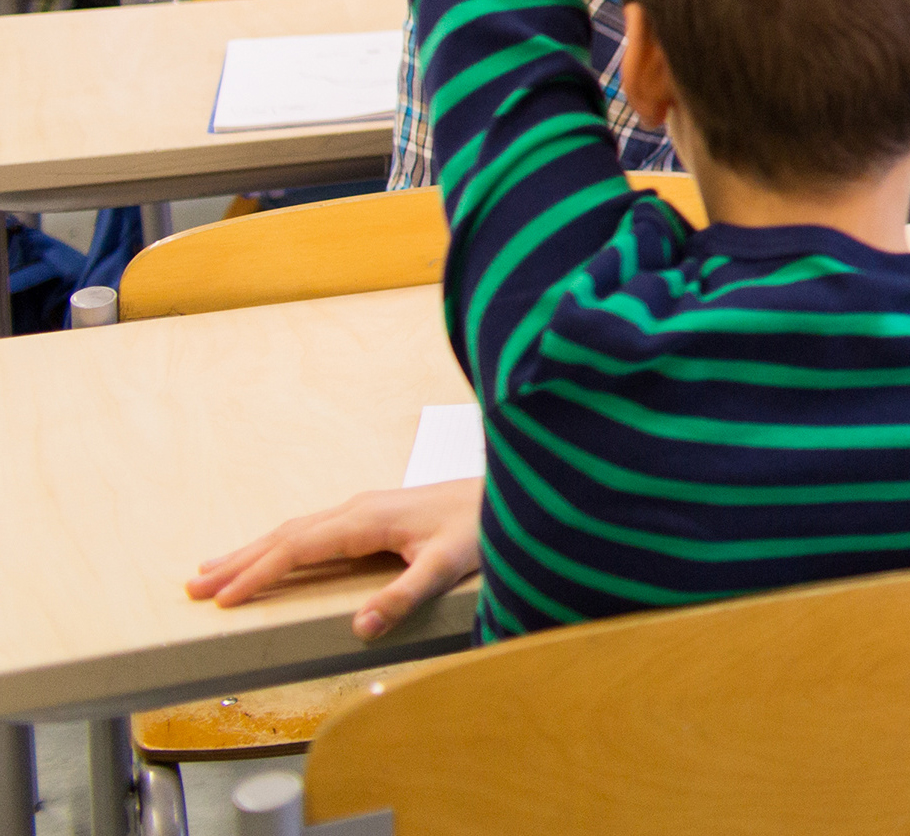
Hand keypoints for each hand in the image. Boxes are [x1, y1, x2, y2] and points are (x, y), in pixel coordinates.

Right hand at [187, 479, 481, 640]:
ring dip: (253, 551)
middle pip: (285, 537)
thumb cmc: (481, 525)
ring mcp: (364, 508)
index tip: (222, 600)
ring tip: (211, 571)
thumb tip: (359, 628)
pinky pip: (313, 530)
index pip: (298, 550)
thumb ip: (405, 595)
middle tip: (193, 588)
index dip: (258, 575)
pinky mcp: (373, 514)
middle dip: (239, 563)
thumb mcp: (448, 565)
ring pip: (295, 530)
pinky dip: (280, 544)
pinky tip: (273, 554)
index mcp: (365, 520)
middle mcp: (357, 509)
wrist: (507, 490)